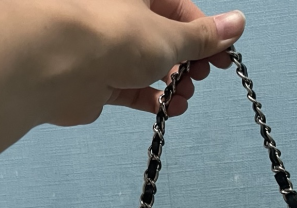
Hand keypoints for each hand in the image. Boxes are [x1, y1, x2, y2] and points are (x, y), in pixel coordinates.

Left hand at [0, 0, 245, 125]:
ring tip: (185, 96)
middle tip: (201, 78)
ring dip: (174, 83)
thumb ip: (203, 37)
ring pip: (149, 65)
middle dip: (189, 60)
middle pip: (165, 37)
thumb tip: (238, 24)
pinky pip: (132, 89)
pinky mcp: (98, 81)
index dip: (205, 33)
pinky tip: (169, 109)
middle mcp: (121, 16)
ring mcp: (108, 49)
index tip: (222, 59)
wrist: (58, 65)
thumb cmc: (115, 35)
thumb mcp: (170, 34)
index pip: (180, 8)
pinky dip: (153, 99)